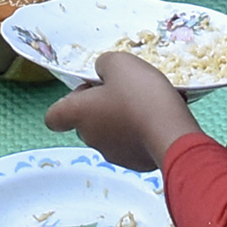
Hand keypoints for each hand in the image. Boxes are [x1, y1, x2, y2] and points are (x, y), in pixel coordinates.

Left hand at [40, 55, 198, 172]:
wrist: (172, 133)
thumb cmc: (140, 95)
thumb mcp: (119, 63)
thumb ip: (103, 64)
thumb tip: (103, 72)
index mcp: (79, 114)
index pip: (54, 117)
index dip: (67, 102)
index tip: (88, 90)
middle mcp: (90, 137)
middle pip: (85, 121)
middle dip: (101, 106)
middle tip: (123, 91)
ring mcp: (113, 154)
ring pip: (110, 133)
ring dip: (121, 120)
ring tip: (145, 104)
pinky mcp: (135, 163)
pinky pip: (132, 144)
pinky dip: (140, 134)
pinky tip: (157, 120)